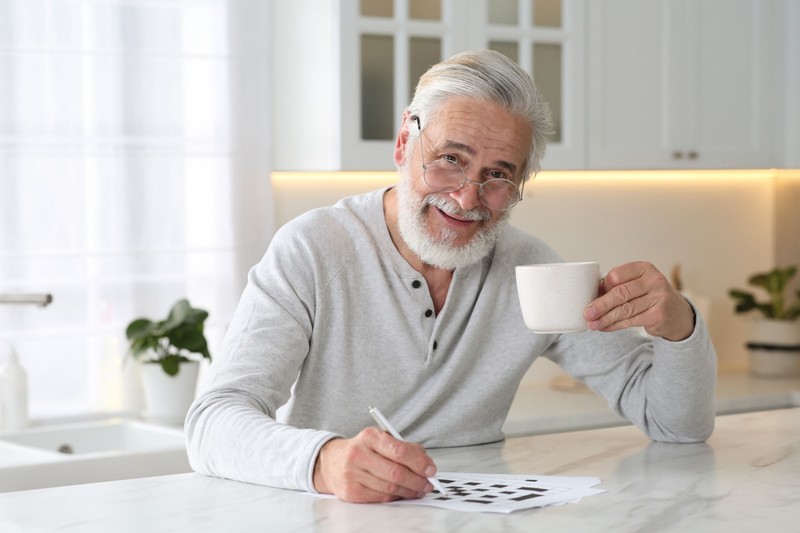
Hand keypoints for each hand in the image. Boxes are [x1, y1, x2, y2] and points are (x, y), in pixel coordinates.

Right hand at [312, 427, 437, 502]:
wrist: (331, 462)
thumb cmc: (362, 449)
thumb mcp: (380, 439)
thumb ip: (403, 446)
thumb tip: (425, 462)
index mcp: (369, 437)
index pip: (399, 450)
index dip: (418, 462)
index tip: (430, 469)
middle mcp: (359, 454)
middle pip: (396, 473)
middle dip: (417, 480)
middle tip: (428, 484)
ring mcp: (353, 474)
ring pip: (390, 488)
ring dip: (409, 491)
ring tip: (419, 489)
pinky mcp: (351, 492)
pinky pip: (381, 498)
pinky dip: (396, 497)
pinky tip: (402, 493)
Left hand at [583, 261, 694, 340]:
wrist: (676, 314)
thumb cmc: (648, 296)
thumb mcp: (636, 285)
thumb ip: (617, 287)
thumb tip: (590, 296)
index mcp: (644, 268)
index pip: (616, 275)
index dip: (602, 287)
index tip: (590, 296)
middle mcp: (654, 280)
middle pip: (620, 293)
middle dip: (600, 305)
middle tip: (586, 313)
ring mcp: (659, 298)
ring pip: (625, 309)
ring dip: (605, 318)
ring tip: (592, 324)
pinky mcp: (659, 315)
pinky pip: (630, 321)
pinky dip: (614, 325)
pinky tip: (604, 327)